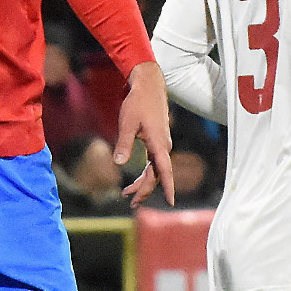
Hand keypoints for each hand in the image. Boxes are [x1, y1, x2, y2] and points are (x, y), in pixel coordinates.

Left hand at [116, 60, 173, 204]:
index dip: (168, 187)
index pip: (164, 171)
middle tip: (131, 203)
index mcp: (159, 144)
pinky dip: (145, 173)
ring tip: (127, 194)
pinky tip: (135, 179)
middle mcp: (163, 147)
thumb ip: (124, 144)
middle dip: (144, 190)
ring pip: (154, 170)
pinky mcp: (157, 141)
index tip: (171, 202)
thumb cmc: (138, 103)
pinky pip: (153, 163)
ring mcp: (161, 144)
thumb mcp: (127, 123)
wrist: (149, 86)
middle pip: (156, 175)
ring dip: (143, 183)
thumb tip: (118, 163)